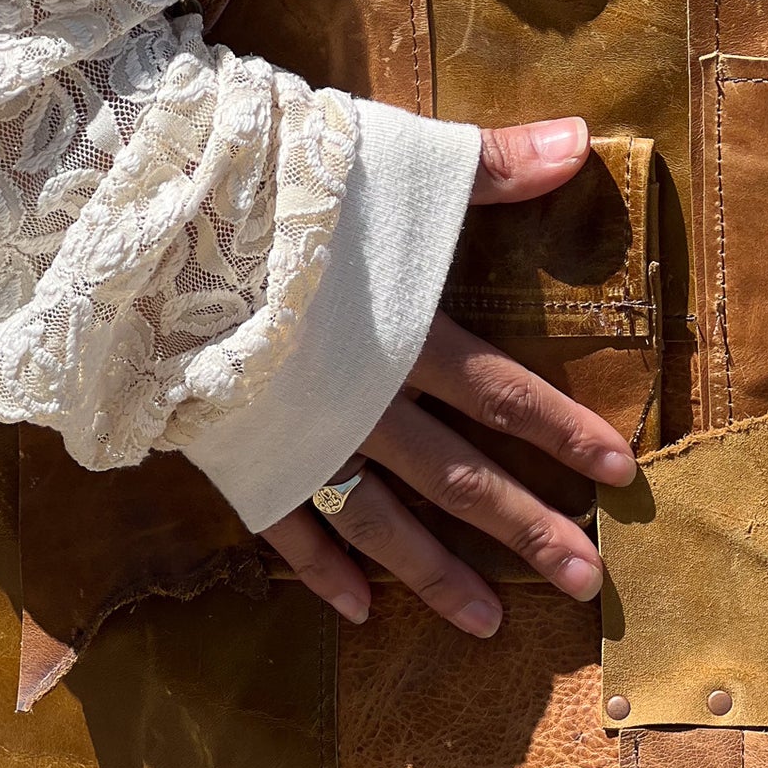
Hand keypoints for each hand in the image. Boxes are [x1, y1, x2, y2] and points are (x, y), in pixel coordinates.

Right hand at [261, 117, 637, 636]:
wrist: (147, 231)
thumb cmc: (271, 187)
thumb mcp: (388, 162)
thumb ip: (485, 167)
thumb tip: (578, 141)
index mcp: (406, 334)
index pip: (504, 395)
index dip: (564, 432)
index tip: (620, 474)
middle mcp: (364, 402)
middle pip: (459, 477)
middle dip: (526, 529)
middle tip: (585, 581)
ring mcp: (300, 438)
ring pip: (383, 523)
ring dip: (438, 576)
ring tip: (492, 626)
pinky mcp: (241, 455)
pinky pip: (286, 527)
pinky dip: (322, 572)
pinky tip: (359, 615)